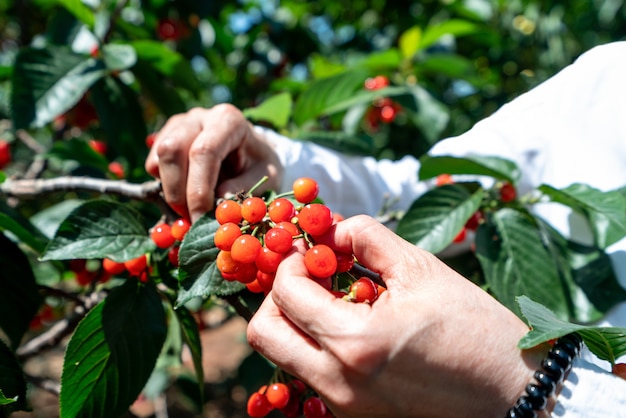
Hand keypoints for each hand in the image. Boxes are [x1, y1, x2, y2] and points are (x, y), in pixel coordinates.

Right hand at [145, 104, 282, 221]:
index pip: (204, 152)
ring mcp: (179, 124)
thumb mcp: (266, 176)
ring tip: (190, 210)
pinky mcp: (166, 135)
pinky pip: (153, 163)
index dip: (198, 189)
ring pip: (159, 156)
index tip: (200, 218)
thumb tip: (218, 205)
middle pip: (172, 150)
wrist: (251, 150)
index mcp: (228, 120)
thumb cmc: (259, 163)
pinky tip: (185, 194)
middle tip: (190, 219)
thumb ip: (244, 188)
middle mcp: (200, 117)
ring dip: (169, 190)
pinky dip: (164, 185)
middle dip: (177, 192)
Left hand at [247, 215, 548, 417]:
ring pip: (282, 359)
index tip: (315, 251)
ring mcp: (344, 406)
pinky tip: (347, 330)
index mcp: (354, 342)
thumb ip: (367, 236)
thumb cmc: (475, 329)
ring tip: (330, 302)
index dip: (293, 262)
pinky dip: (314, 349)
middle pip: (264, 335)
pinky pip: (310, 378)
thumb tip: (331, 226)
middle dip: (277, 296)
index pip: (287, 293)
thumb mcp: (422, 269)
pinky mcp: (354, 417)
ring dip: (293, 322)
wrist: (512, 394)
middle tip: (310, 277)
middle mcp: (339, 382)